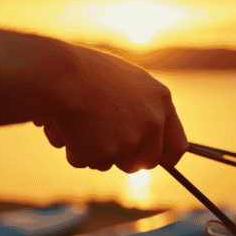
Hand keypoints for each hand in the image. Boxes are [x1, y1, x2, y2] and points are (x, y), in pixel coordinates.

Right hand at [34, 46, 187, 172]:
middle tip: (105, 141)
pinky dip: (74, 150)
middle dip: (127, 158)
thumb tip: (145, 133)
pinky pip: (87, 162)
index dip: (165, 157)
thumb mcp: (125, 81)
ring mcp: (131, 140)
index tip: (157, 162)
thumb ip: (141, 106)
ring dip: (95, 151)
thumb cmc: (84, 71)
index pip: (178, 145)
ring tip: (79, 121)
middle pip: (148, 161)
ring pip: (112, 163)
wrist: (57, 74)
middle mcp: (152, 122)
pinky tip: (67, 127)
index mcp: (161, 100)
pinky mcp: (106, 153)